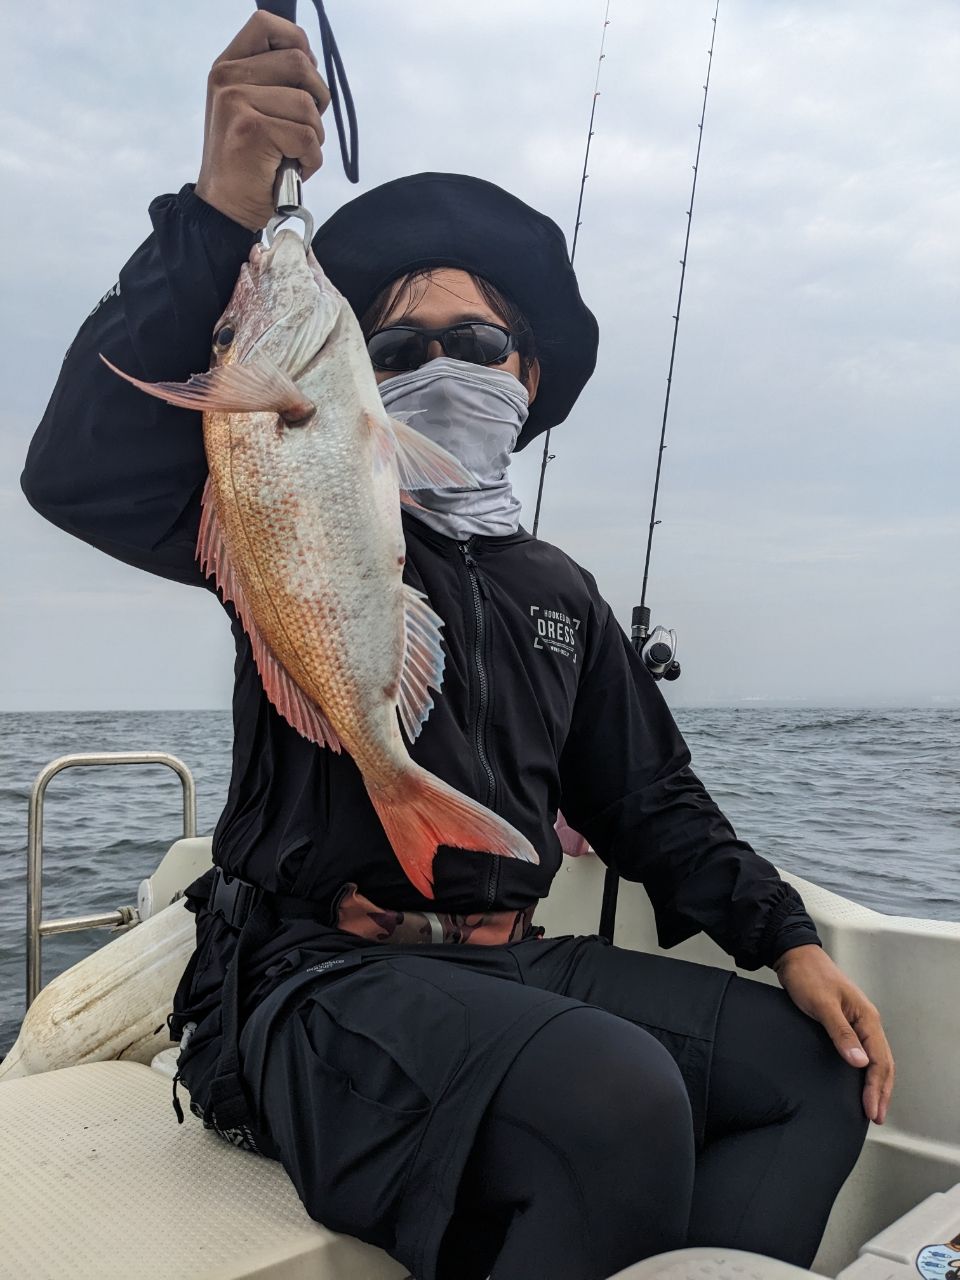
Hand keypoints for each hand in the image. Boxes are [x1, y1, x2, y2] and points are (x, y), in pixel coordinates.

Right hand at [196, 11, 330, 230]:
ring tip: (294, 155)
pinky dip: (312, 161)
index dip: (298, 43)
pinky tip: (294, 171)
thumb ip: (272, 81)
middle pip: (300, 63)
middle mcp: (227, 78)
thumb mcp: (252, 110)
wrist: (224, 208)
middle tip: (306, 128)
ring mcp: (237, 102)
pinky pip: (308, 137)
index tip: (304, 78)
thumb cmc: (248, 163)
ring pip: (308, 105)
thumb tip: (310, 61)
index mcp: (227, 66)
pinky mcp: (252, 131)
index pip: (267, 24)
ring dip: (315, 138)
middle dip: (318, 99)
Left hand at [773, 944, 894, 1124]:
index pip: (879, 1060)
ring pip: (875, 1058)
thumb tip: (859, 1062)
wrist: (794, 956)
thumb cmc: (808, 975)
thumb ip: (841, 1034)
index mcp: (866, 1017)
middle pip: (882, 1062)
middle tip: (875, 1115)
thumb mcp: (822, 1005)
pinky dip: (865, 1070)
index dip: (875, 1087)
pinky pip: (863, 1051)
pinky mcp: (845, 1022)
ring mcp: (857, 1021)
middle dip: (880, 1091)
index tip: (871, 1109)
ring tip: (872, 1105)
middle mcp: (866, 1020)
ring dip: (875, 1083)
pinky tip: (859, 1080)